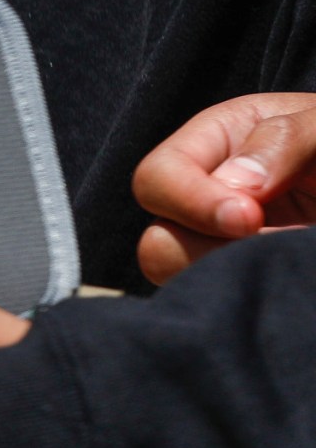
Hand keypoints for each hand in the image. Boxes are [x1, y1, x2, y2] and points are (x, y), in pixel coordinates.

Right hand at [133, 92, 315, 283]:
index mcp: (218, 145)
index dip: (191, 201)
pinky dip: (254, 299)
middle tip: (271, 243)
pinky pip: (225, 307)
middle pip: (158, 243)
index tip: (248, 218)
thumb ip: (284, 140)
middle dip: (211, 250)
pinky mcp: (248, 286)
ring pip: (186, 285)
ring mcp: (227, 252)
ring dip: (237, 277)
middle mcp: (209, 201)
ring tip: (291, 257)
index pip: (157, 179)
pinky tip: (289, 279)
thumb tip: (233, 193)